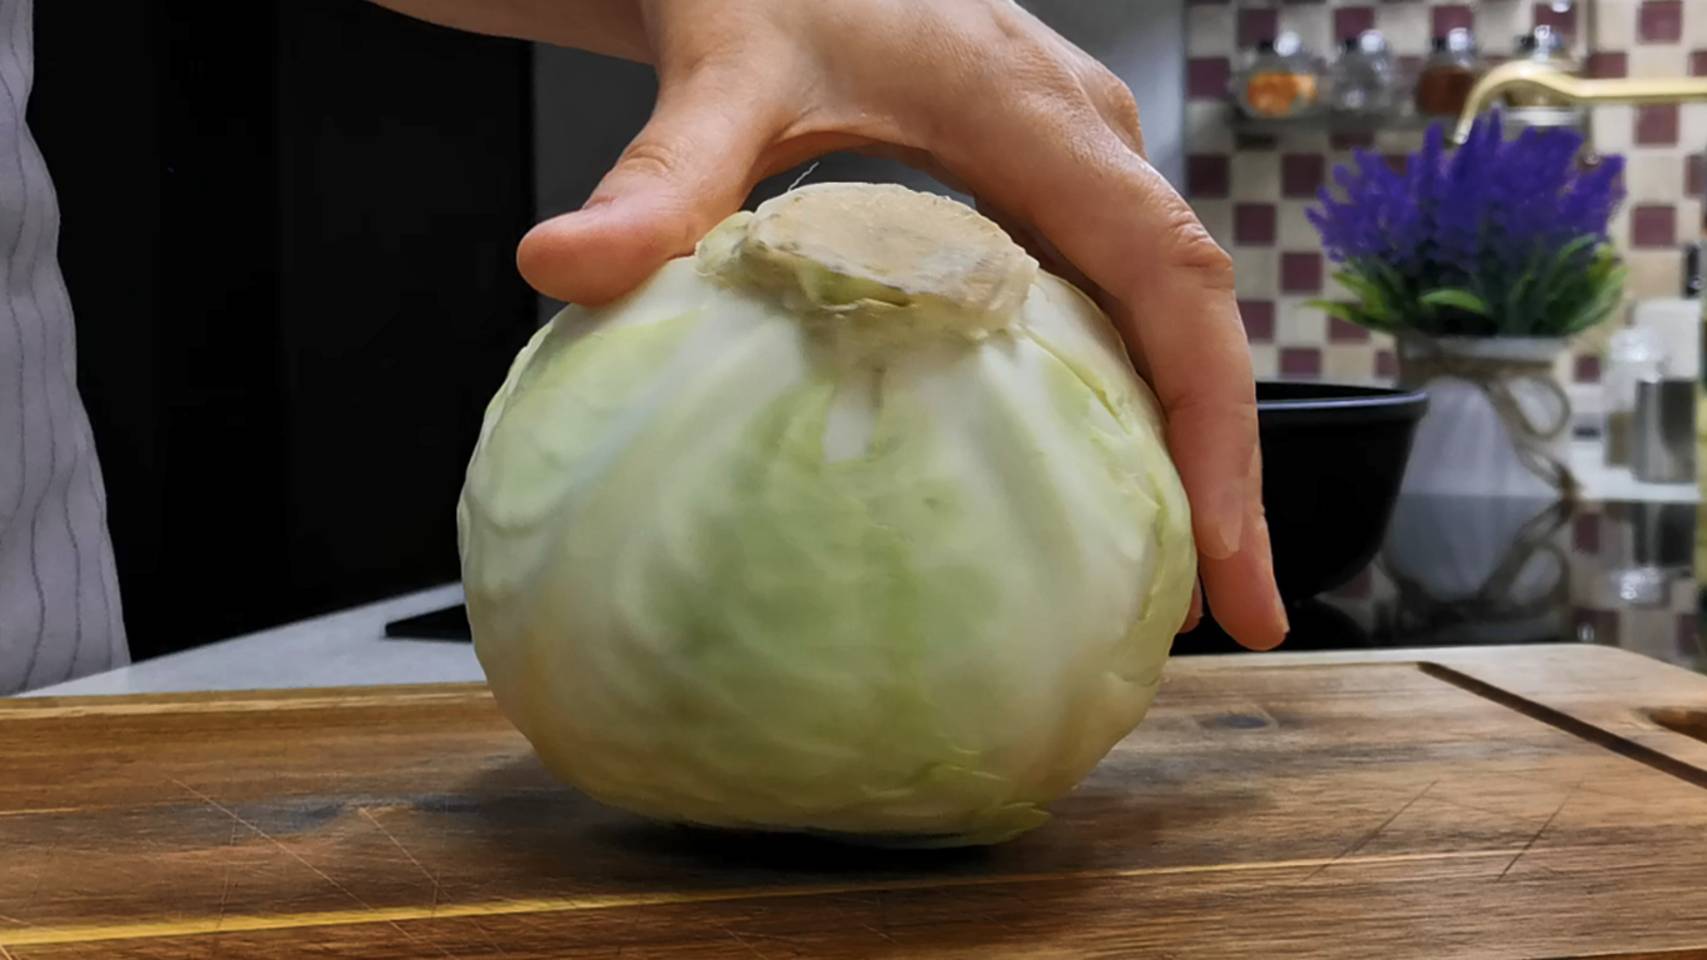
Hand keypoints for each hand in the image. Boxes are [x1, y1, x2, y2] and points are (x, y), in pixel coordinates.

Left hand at [514, 0, 1286, 649]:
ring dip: (1185, 437)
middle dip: (1224, 466)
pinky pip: (1112, 296)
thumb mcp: (722, 67)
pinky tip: (1098, 479)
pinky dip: (1126, 393)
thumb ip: (659, 174)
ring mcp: (1074, 158)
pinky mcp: (1043, 180)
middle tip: (1232, 616)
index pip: (1171, 277)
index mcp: (1037, 115)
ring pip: (1164, 312)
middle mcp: (1085, 139)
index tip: (1224, 554)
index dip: (1214, 423)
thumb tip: (558, 266)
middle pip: (1196, 317)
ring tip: (1181, 576)